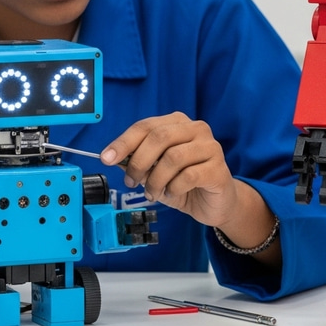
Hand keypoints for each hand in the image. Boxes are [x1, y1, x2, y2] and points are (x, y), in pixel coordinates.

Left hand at [100, 112, 239, 227]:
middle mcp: (196, 129)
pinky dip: (173, 188)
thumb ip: (138, 160)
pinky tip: (171, 193)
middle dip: (139, 162)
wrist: (215, 203)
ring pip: (173, 158)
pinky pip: (188, 176)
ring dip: (155, 180)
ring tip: (152, 193)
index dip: (124, 141)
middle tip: (130, 181)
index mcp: (178, 123)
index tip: (107, 158)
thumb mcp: (155, 170)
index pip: (146, 126)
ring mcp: (210, 147)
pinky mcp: (218, 168)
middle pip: (159, 137)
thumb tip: (113, 157)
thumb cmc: (184, 183)